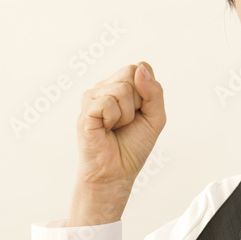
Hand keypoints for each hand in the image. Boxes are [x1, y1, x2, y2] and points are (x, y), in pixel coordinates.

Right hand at [69, 62, 165, 224]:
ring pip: (121, 89)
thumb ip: (155, 92)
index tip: (140, 112)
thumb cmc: (134, 145)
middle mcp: (104, 87)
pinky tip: (106, 129)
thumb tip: (141, 68)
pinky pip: (107, 103)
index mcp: (121, 85)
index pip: (140, 67)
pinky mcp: (85, 110)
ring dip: (126, 114)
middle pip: (131, 73)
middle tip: (128, 121)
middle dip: (138, 102)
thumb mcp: (155, 117)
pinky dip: (114, 120)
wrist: (117, 172)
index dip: (147, 91)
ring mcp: (92, 97)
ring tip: (116, 127)